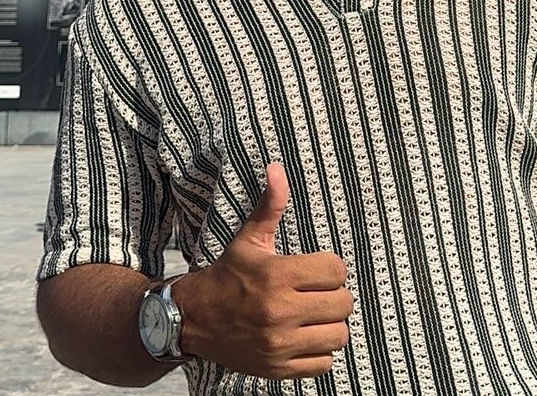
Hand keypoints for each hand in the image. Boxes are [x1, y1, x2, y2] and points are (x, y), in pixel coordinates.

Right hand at [176, 162, 353, 379]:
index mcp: (276, 276)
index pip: (336, 271)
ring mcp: (279, 345)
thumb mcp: (248, 239)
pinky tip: (306, 337)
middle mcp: (279, 312)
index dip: (331, 268)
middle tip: (318, 293)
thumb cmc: (228, 275)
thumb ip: (270, 205)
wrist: (193, 320)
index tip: (318, 270)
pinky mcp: (278, 369)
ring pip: (338, 336)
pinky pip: (324, 364)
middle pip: (342, 304)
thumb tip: (276, 168)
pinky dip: (320, 352)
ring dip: (331, 324)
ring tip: (316, 315)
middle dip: (335, 295)